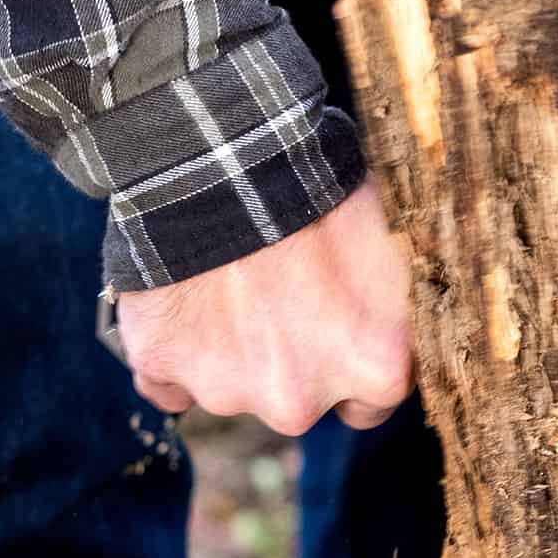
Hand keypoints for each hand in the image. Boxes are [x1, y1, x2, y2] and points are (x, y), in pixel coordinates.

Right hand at [117, 179, 414, 434]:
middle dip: (287, 359)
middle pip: (297, 401)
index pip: (368, 404)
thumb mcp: (389, 238)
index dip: (346, 364)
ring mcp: (226, 390)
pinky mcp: (161, 367)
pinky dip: (171, 356)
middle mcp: (302, 401)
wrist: (225, 153)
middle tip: (274, 292)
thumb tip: (395, 298)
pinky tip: (180, 304)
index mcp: (376, 371)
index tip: (333, 330)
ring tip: (223, 279)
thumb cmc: (322, 180)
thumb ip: (389, 297)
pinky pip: (165, 382)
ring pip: (229, 388)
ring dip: (227, 350)